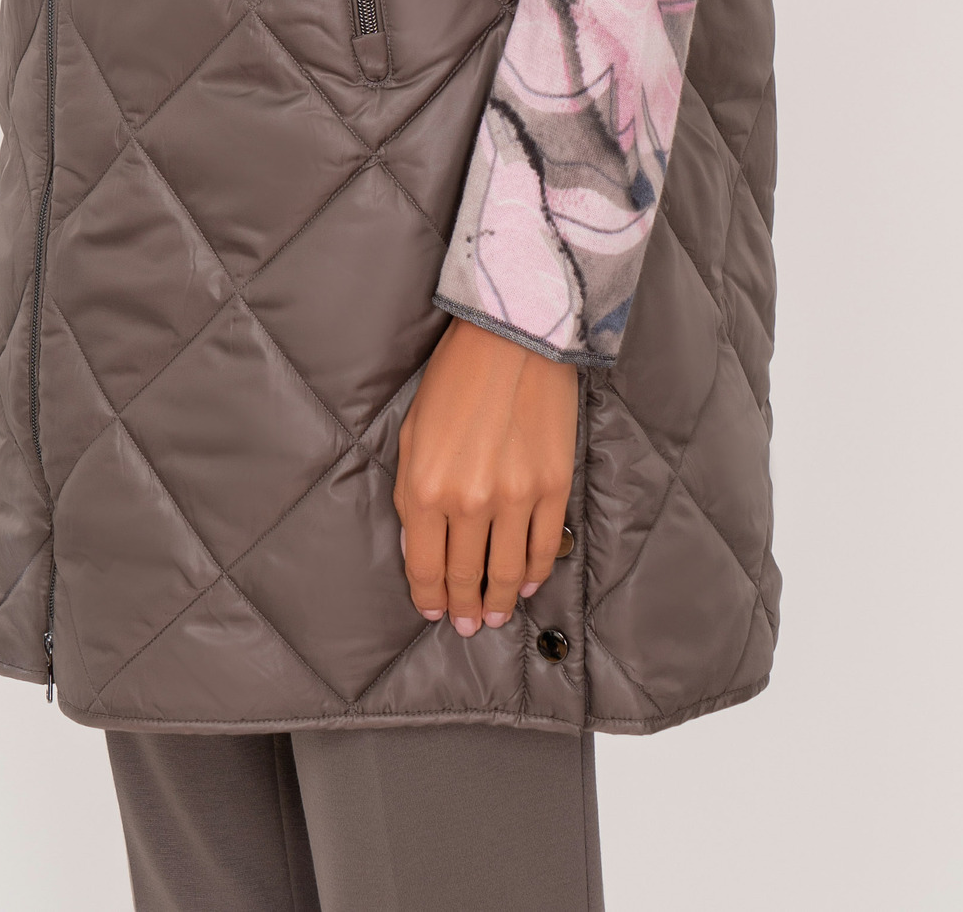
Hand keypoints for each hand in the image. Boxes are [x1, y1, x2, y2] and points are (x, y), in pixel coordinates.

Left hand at [393, 315, 577, 636]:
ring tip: (494, 614)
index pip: (425, 567)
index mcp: (424, 488)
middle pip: (465, 576)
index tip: (435, 612)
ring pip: (506, 572)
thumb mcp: (412, 435)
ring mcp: (514, 497)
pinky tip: (524, 583)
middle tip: (467, 625)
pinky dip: (532, 573)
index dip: (430, 598)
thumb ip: (411, 496)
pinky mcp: (552, 487)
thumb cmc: (454, 379)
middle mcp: (468, 501)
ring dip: (498, 601)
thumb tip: (421, 550)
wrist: (512, 337)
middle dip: (464, 607)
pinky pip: (543, 548)